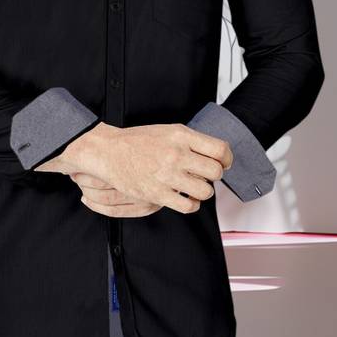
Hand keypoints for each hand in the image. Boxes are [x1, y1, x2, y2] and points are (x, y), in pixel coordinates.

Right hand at [42, 121, 232, 214]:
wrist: (109, 151)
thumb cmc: (138, 141)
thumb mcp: (167, 131)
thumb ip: (191, 141)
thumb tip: (215, 154)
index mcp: (181, 136)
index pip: (220, 149)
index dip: (226, 159)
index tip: (223, 163)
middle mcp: (177, 154)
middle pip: (216, 172)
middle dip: (213, 176)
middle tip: (205, 175)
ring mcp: (168, 175)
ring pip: (205, 191)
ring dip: (202, 191)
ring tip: (193, 187)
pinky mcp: (158, 194)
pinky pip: (189, 206)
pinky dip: (191, 204)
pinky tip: (185, 198)